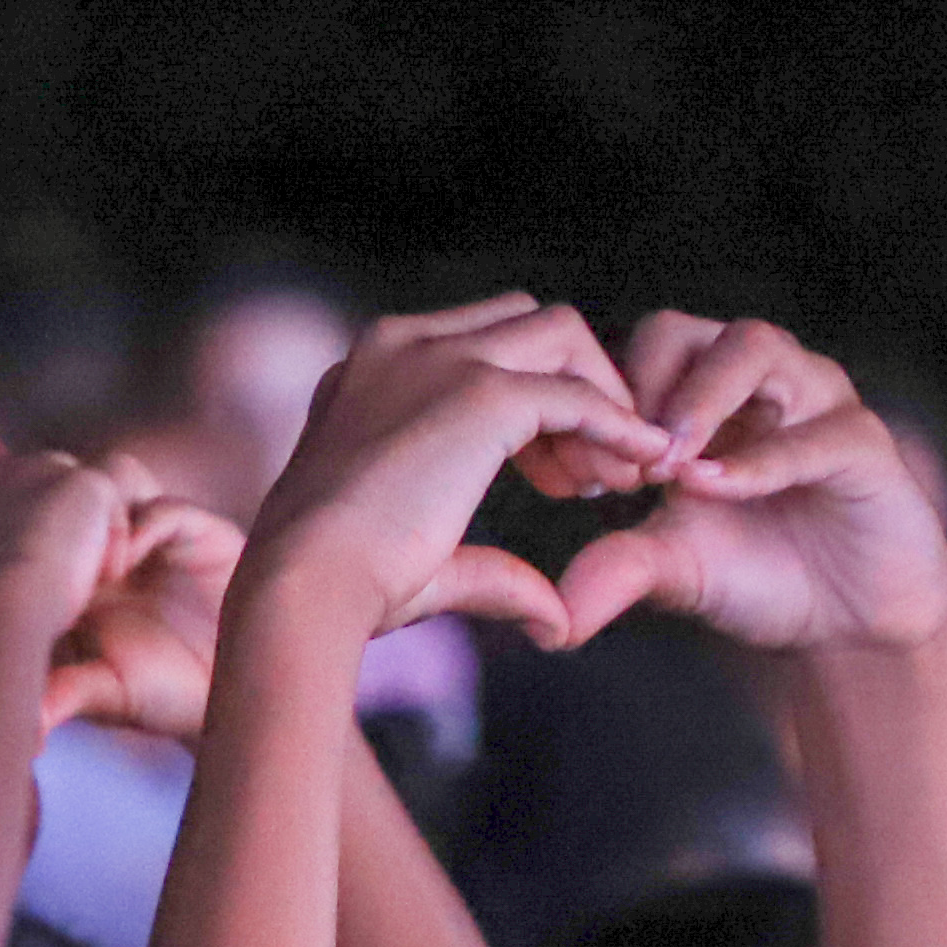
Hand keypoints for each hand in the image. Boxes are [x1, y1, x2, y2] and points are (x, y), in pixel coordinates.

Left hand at [39, 473, 248, 742]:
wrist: (236, 695)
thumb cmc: (163, 697)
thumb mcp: (108, 695)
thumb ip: (65, 693)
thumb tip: (22, 725)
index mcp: (76, 572)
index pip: (39, 525)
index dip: (25, 538)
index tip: (22, 579)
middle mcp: (110, 543)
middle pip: (68, 491)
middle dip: (59, 516)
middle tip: (60, 564)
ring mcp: (151, 534)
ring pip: (111, 482)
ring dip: (100, 512)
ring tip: (100, 566)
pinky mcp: (199, 532)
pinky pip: (163, 507)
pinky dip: (143, 523)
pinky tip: (131, 562)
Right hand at [232, 300, 677, 649]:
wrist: (304, 587)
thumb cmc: (342, 589)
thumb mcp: (421, 557)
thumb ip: (493, 571)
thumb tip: (558, 622)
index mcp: (370, 370)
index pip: (477, 342)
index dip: (531, 401)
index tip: (553, 477)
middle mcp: (400, 346)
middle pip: (526, 323)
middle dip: (574, 387)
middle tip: (590, 478)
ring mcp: (439, 359)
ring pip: (561, 332)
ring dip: (600, 396)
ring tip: (610, 480)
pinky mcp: (479, 395)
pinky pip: (575, 391)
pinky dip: (618, 424)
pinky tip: (641, 465)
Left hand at [547, 318, 946, 659]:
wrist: (850, 622)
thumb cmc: (759, 573)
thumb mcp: (677, 569)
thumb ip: (619, 573)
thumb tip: (552, 623)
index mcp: (701, 393)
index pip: (638, 350)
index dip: (603, 398)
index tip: (580, 470)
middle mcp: (758, 378)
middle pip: (686, 331)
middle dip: (642, 384)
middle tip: (623, 456)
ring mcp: (816, 400)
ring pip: (754, 348)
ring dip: (699, 399)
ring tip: (668, 462)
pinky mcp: (866, 444)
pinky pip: (814, 433)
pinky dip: (759, 460)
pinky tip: (716, 489)